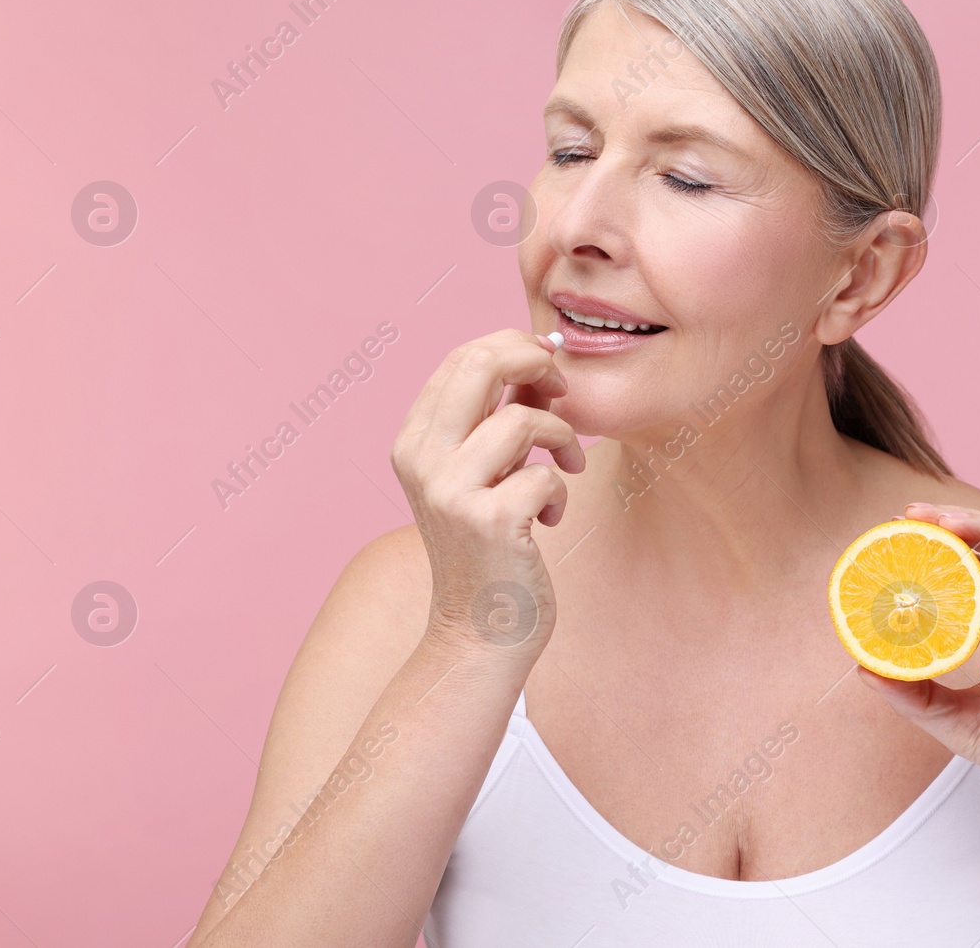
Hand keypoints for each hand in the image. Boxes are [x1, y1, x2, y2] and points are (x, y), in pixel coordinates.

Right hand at [390, 328, 584, 661]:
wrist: (478, 632)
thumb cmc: (489, 549)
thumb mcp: (484, 474)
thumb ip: (499, 418)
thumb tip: (538, 359)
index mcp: (414, 441)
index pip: (461, 359)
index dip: (513, 347)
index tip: (549, 365)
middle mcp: (421, 460)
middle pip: (479, 364)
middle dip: (535, 364)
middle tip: (563, 389)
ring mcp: (451, 490)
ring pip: (521, 420)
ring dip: (560, 438)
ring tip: (566, 466)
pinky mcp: (488, 521)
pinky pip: (545, 474)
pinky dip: (561, 492)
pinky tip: (549, 518)